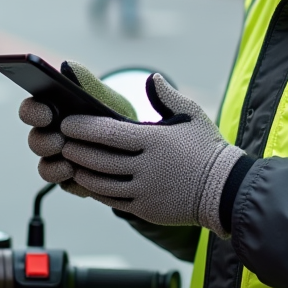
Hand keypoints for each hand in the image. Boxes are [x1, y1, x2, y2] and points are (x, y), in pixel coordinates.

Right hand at [18, 61, 136, 198]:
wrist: (136, 145)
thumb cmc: (114, 116)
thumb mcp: (105, 98)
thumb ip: (87, 83)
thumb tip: (68, 66)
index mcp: (52, 111)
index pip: (31, 109)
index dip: (33, 111)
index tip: (47, 112)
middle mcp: (49, 136)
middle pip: (33, 141)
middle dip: (44, 141)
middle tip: (59, 140)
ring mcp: (57, 160)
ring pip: (44, 167)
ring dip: (54, 165)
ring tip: (70, 163)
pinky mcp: (68, 179)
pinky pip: (61, 184)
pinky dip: (69, 180)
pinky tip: (80, 175)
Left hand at [60, 74, 243, 236]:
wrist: (226, 190)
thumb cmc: (208, 149)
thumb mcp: (192, 115)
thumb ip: (167, 96)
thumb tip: (151, 78)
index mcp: (155, 141)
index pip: (110, 133)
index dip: (84, 127)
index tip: (67, 121)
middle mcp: (147, 167)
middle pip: (99, 159)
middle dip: (75, 148)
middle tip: (61, 140)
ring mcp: (145, 191)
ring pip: (101, 182)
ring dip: (81, 170)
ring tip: (70, 159)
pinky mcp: (146, 209)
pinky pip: (112, 200)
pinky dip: (95, 190)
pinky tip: (87, 180)